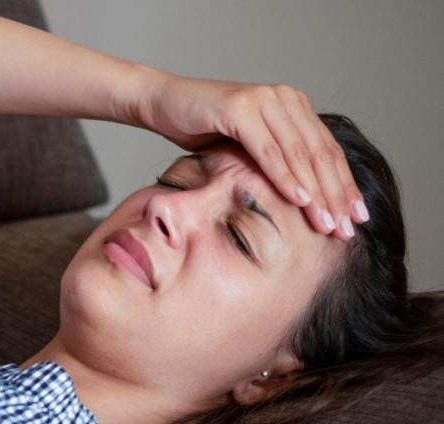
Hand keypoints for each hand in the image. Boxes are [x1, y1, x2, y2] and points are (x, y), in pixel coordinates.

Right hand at [138, 74, 366, 240]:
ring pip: (300, 153)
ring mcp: (265, 100)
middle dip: (336, 195)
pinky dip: (285, 176)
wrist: (162, 103)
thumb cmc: (199, 130)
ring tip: (327, 222)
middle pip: (320, 153)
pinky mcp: (242, 107)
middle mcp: (286, 99)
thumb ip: (272, 163)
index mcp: (293, 107)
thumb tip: (300, 201)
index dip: (344, 186)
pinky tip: (299, 198)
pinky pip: (269, 149)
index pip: (327, 151)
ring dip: (316, 192)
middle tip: (347, 228)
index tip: (356, 219)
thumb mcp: (244, 150)